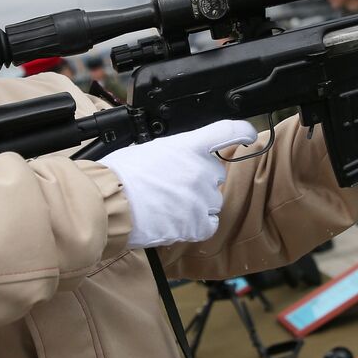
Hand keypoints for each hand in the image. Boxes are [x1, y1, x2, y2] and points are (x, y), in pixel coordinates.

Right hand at [99, 120, 257, 248]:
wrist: (108, 203)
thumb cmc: (119, 175)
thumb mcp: (149, 149)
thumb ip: (175, 152)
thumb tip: (180, 160)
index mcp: (188, 146)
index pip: (227, 132)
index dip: (243, 132)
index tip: (249, 136)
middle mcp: (200, 170)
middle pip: (215, 175)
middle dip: (199, 181)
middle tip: (173, 186)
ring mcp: (200, 198)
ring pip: (213, 202)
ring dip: (197, 204)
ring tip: (169, 206)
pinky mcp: (196, 223)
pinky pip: (209, 225)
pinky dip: (197, 225)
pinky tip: (178, 221)